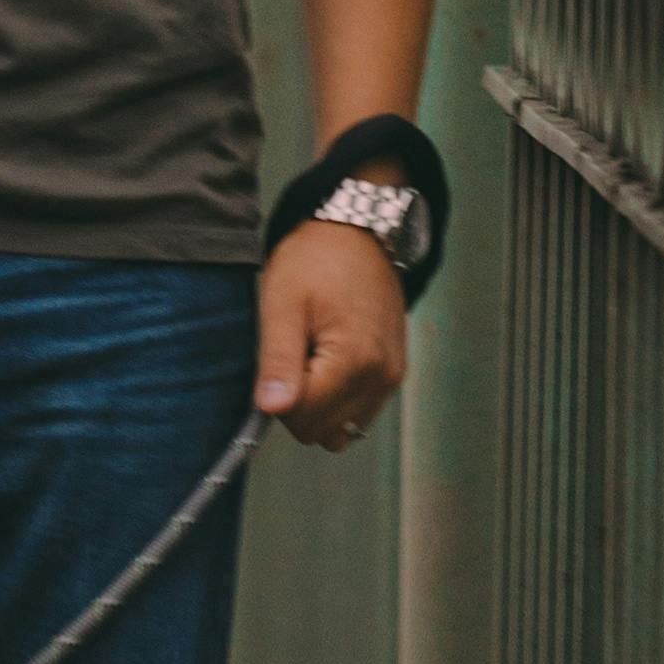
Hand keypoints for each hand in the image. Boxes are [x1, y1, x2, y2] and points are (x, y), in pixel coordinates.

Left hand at [256, 220, 407, 454]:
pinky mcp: (393, 374)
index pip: (302, 420)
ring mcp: (391, 378)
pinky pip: (358, 412)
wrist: (359, 232)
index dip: (276, 400)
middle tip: (291, 356)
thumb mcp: (283, 303)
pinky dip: (337, 400)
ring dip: (318, 406)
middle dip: (297, 405)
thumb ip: (278, 361)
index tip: (273, 364)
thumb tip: (270, 410)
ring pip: (342, 429)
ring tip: (309, 358)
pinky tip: (327, 361)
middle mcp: (381, 378)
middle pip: (322, 431)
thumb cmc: (315, 260)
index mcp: (353, 361)